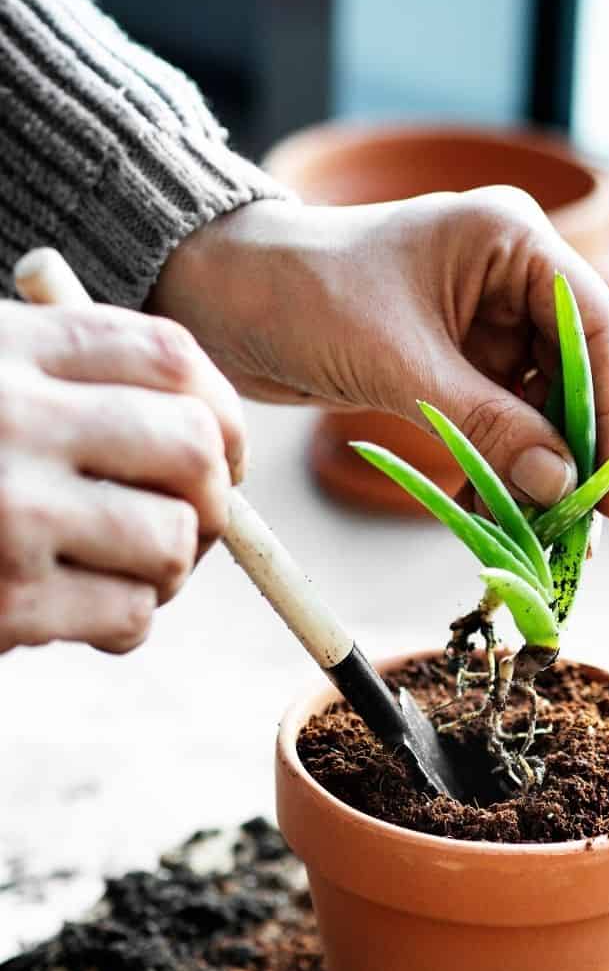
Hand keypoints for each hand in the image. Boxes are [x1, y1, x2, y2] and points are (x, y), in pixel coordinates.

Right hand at [0, 302, 244, 652]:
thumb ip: (66, 381)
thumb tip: (210, 437)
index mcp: (6, 348)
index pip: (169, 357)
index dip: (223, 409)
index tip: (224, 450)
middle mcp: (10, 420)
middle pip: (191, 447)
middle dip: (213, 496)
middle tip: (193, 520)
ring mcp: (8, 512)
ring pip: (172, 540)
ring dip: (172, 566)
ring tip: (132, 568)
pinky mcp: (4, 602)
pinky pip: (130, 615)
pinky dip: (128, 621)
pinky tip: (86, 611)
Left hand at [149, 188, 608, 515]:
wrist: (223, 298)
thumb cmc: (303, 295)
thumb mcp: (401, 363)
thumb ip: (486, 423)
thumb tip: (560, 483)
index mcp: (512, 242)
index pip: (600, 330)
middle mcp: (511, 276)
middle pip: (579, 374)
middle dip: (578, 452)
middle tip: (582, 529)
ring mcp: (484, 321)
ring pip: (540, 405)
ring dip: (540, 468)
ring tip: (543, 535)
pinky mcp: (454, 360)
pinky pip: (499, 420)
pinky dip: (500, 464)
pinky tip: (496, 512)